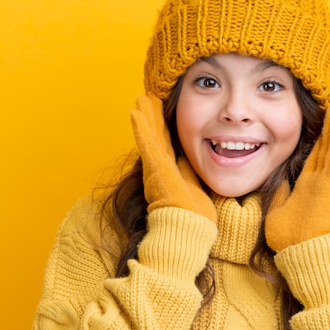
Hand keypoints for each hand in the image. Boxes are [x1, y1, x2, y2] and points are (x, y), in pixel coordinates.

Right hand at [130, 94, 216, 222]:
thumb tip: (195, 159)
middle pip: (155, 136)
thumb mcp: (195, 188)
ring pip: (149, 135)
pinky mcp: (155, 169)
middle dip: (151, 116)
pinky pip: (147, 143)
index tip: (161, 112)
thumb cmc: (193, 218)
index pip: (167, 145)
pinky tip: (134, 111)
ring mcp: (156, 168)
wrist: (187, 232)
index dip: (163, 128)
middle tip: (147, 97)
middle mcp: (160, 169)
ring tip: (140, 97)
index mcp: (171, 173)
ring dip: (144, 116)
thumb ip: (191, 173)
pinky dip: (140, 127)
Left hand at [265, 102, 329, 251]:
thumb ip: (279, 195)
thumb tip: (277, 180)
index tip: (322, 126)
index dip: (319, 141)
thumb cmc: (290, 242)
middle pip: (327, 148)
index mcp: (307, 189)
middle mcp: (320, 183)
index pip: (315, 159)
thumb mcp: (277, 213)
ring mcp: (328, 184)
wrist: (304, 258)